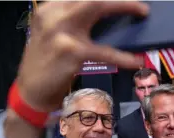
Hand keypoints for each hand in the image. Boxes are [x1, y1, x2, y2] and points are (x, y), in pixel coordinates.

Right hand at [16, 1, 147, 111]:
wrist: (31, 92)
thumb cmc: (47, 64)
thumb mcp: (53, 36)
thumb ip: (73, 22)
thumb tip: (108, 18)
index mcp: (49, 9)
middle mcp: (53, 14)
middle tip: (139, 3)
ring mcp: (61, 31)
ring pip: (98, 7)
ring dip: (124, 6)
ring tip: (143, 13)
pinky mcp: (71, 51)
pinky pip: (105, 51)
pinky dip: (123, 56)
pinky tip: (135, 61)